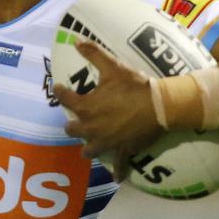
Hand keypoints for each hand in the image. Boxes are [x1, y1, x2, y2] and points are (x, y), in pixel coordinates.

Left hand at [55, 41, 163, 179]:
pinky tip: (116, 178)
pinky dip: (118, 172)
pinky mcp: (123, 150)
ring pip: (89, 150)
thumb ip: (93, 53)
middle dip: (72, 125)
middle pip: (72, 129)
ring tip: (90, 145)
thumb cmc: (134, 86)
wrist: (161, 105)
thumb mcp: (112, 68)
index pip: (64, 99)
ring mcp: (106, 141)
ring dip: (88, 147)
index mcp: (86, 107)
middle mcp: (91, 127)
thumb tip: (77, 40)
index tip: (58, 89)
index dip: (60, 92)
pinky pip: (119, 165)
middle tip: (75, 121)